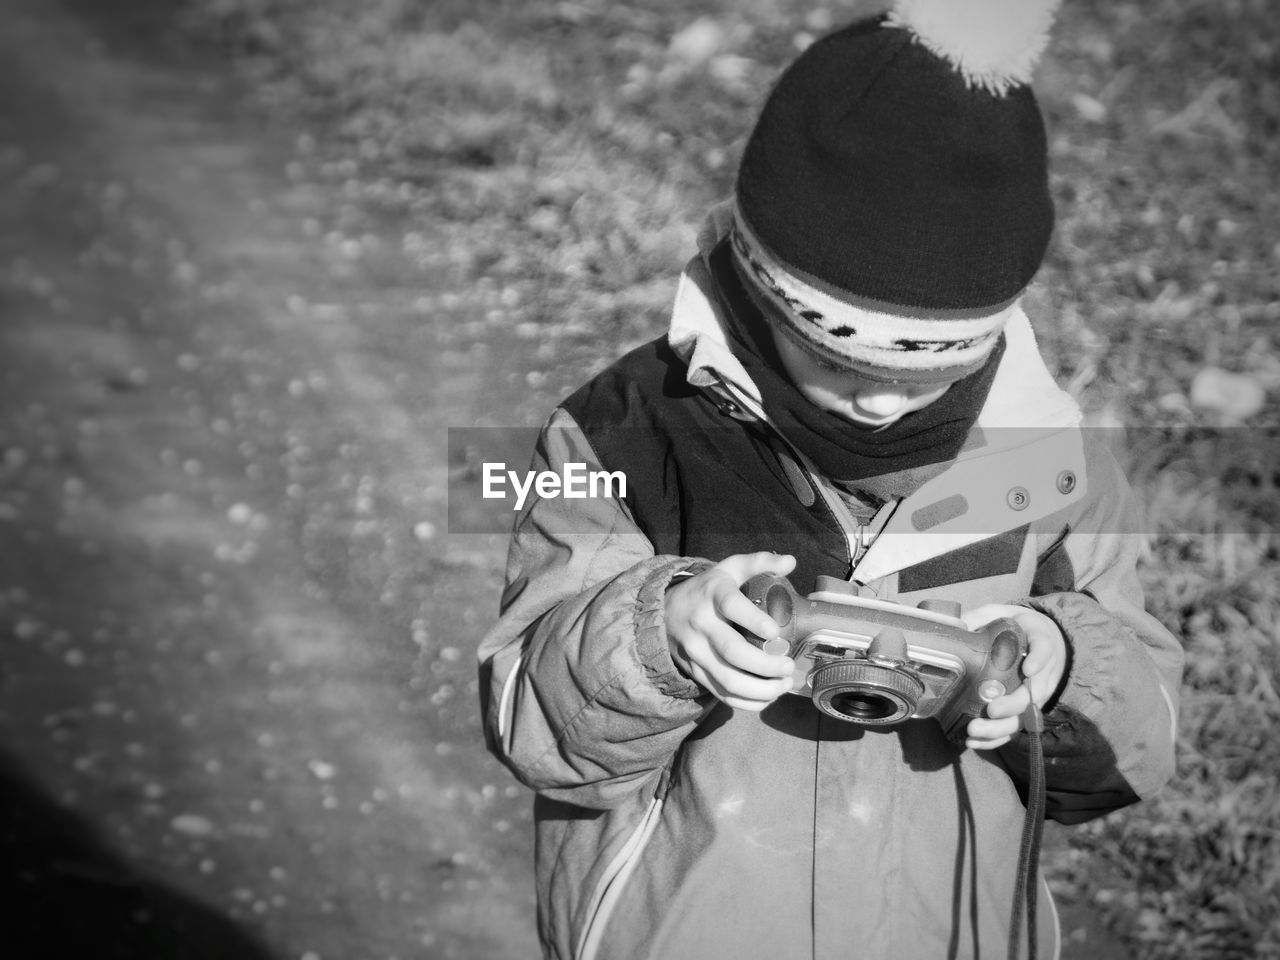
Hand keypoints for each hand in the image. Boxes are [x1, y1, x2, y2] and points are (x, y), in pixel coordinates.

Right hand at [665, 552, 797, 711]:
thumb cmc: (707, 591)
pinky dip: (747, 702)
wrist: (664, 612)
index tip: (774, 632)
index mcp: (713, 594)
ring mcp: (696, 652)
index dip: (753, 620)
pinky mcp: (695, 672)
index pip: (731, 606)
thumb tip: (790, 562)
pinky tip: (768, 697)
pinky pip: (722, 694)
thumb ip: (758, 562)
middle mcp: (701, 624)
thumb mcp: (728, 570)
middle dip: (765, 665)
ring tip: (783, 685)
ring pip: (727, 679)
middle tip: (788, 666)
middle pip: (732, 651)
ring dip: (760, 689)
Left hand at [960, 605, 1066, 750]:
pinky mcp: (1024, 710)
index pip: (1044, 649)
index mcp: (1038, 642)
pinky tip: (974, 742)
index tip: (1028, 669)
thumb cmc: (1015, 626)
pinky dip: (996, 738)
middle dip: (1013, 704)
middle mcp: (1042, 672)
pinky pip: (1014, 727)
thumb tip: (954, 625)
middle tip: (991, 709)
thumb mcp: (999, 613)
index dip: (1038, 660)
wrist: (1038, 640)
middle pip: (1034, 693)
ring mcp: (1035, 694)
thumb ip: (979, 617)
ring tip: (974, 731)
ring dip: (1001, 726)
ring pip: (1025, 716)